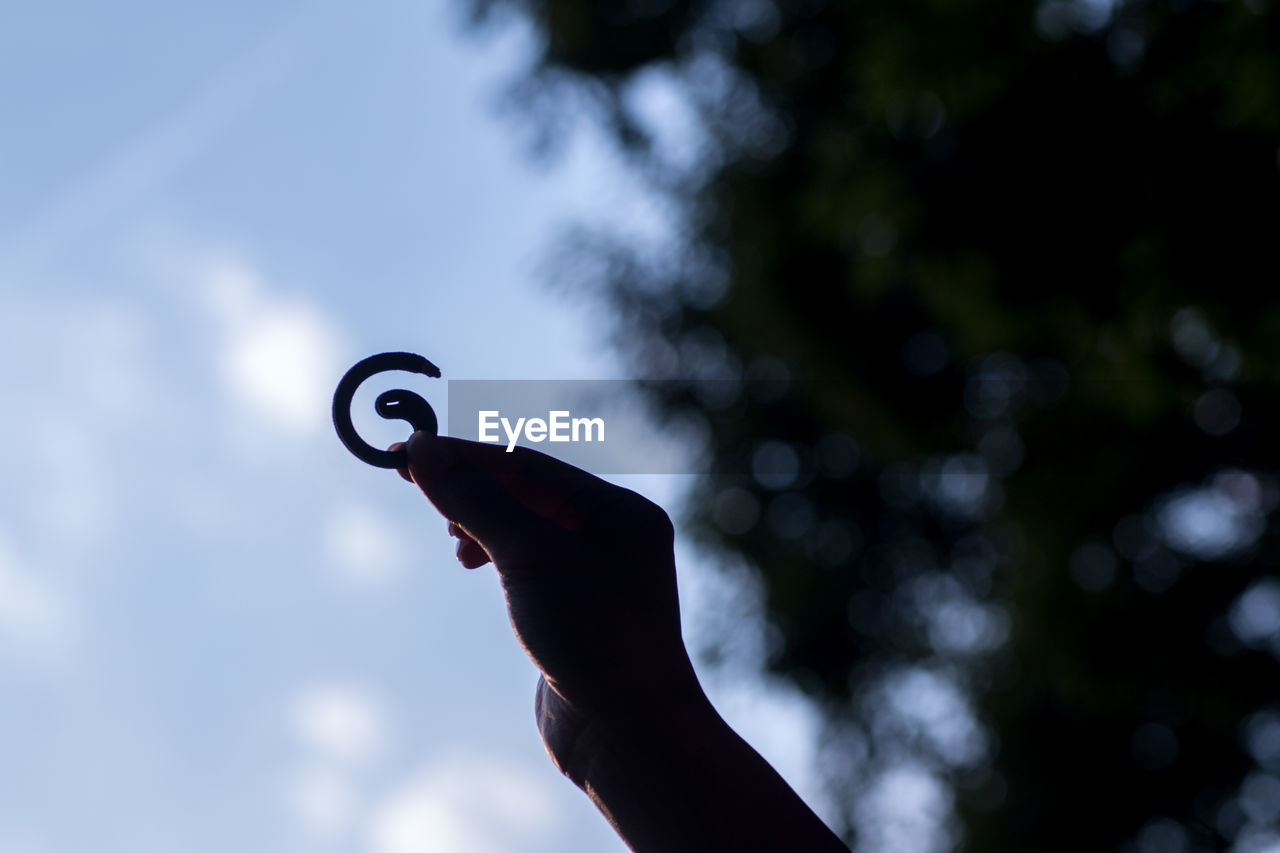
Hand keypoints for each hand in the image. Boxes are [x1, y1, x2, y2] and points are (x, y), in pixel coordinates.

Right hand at [397, 432, 703, 773]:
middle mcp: (616, 538)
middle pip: (529, 491)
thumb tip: (423, 449)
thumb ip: (475, 499)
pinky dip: (493, 553)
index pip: (530, 465)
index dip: (466, 456)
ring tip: (450, 537)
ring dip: (480, 520)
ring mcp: (597, 577)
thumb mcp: (529, 555)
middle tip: (414, 484)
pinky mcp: (576, 613)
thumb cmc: (592, 635)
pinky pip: (528, 564)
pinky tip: (469, 561)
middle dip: (471, 487)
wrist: (628, 734)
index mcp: (621, 512)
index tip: (407, 450)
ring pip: (525, 527)